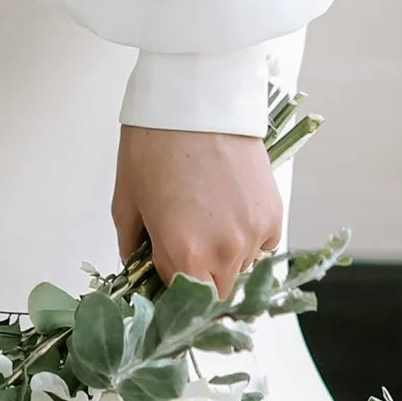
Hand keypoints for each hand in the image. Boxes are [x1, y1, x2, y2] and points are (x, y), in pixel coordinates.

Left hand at [112, 126, 281, 298]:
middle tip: (187, 249)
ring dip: (225, 258)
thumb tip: (138, 267)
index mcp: (184, 255)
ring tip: (208, 220)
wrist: (195, 99)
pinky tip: (229, 209)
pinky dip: (248, 238)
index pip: (183, 301)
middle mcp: (224, 252)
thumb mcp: (127, 200)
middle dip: (201, 279)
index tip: (167, 275)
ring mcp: (253, 233)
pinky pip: (263, 245)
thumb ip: (132, 246)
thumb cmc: (153, 144)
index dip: (172, 290)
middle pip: (218, 293)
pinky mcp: (274, 213)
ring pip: (242, 269)